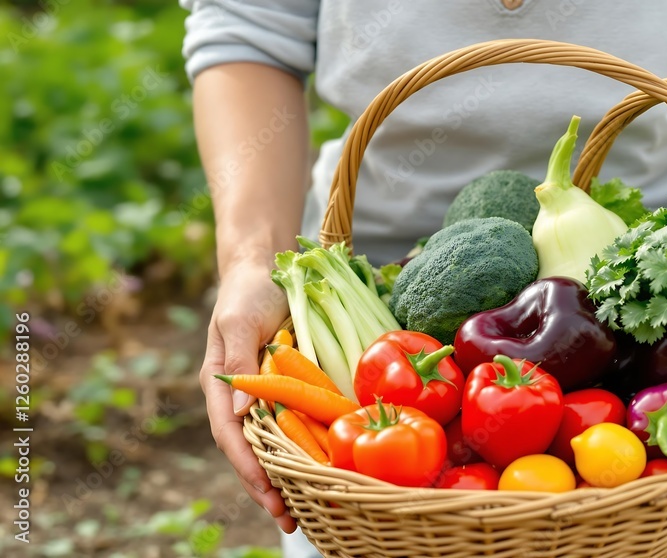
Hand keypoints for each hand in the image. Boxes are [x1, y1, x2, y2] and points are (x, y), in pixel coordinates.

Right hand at [199, 261, 296, 532]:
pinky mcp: (286, 389)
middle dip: (267, 488)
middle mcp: (240, 398)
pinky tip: (321, 472)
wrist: (266, 267)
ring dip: (286, 479)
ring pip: (272, 446)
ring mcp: (264, 395)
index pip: (231, 436)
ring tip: (305, 513)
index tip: (268, 493)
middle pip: (250, 452)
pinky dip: (304, 451)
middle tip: (289, 521)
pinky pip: (294, 425)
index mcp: (220, 386)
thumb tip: (238, 414)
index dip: (248, 468)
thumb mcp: (238, 321)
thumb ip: (236, 363)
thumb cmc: (247, 292)